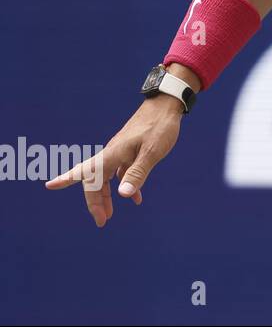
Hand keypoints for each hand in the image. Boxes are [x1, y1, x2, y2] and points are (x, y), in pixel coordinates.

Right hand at [45, 95, 182, 226]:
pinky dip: (125, 185)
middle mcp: (112, 153)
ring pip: (106, 177)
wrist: (166, 105)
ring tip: (110, 214)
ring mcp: (121, 152)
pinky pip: (122, 172)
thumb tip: (122, 196)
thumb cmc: (160, 127)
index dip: (66, 179)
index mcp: (112, 154)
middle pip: (95, 180)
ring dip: (106, 196)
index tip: (50, 186)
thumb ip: (137, 173)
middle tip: (102, 221)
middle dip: (94, 201)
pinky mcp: (131, 151)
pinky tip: (136, 198)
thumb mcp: (151, 152)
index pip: (87, 172)